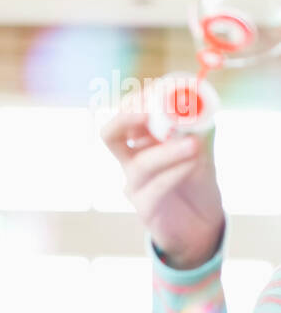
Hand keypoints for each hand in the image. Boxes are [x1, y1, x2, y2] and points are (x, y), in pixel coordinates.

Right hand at [100, 97, 224, 269]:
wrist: (202, 223)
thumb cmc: (197, 182)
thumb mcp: (202, 146)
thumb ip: (198, 126)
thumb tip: (197, 105)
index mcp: (141, 141)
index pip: (125, 114)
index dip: (137, 100)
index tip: (161, 89)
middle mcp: (131, 161)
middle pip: (111, 134)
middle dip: (126, 117)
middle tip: (149, 109)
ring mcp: (135, 186)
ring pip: (139, 165)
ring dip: (167, 152)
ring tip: (193, 145)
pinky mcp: (145, 210)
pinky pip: (155, 189)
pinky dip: (175, 173)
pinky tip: (192, 164)